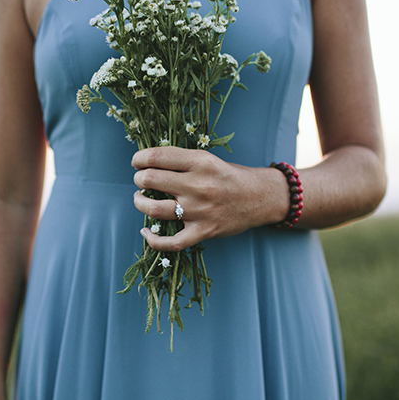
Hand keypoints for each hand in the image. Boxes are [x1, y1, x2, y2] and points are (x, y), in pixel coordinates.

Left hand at [132, 147, 288, 251]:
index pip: (157, 157)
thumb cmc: (230, 177)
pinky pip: (170, 242)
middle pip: (151, 180)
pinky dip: (152, 239)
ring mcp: (200, 211)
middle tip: (141, 181)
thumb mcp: (209, 160)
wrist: (260, 198)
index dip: (139, 159)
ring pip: (154, 209)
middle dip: (139, 179)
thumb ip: (182, 161)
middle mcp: (198, 185)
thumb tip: (148, 164)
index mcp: (200, 161)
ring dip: (140, 202)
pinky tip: (145, 231)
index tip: (137, 162)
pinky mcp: (203, 232)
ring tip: (141, 199)